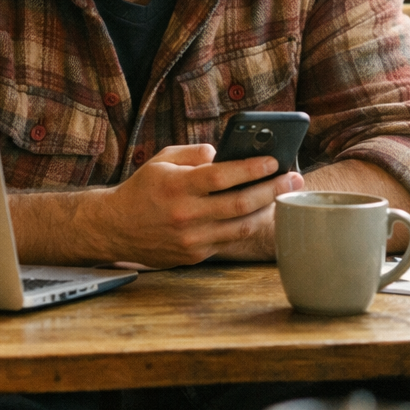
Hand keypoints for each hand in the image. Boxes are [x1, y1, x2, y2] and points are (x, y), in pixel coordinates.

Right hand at [82, 144, 303, 267]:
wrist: (115, 228)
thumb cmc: (142, 189)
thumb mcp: (162, 160)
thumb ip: (194, 154)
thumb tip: (224, 154)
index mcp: (177, 187)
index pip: (222, 176)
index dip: (252, 168)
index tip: (275, 160)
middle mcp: (185, 215)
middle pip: (240, 204)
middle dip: (273, 189)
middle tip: (294, 178)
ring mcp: (191, 239)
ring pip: (240, 226)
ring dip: (267, 210)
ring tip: (285, 195)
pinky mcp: (195, 255)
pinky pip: (229, 240)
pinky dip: (248, 225)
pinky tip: (261, 212)